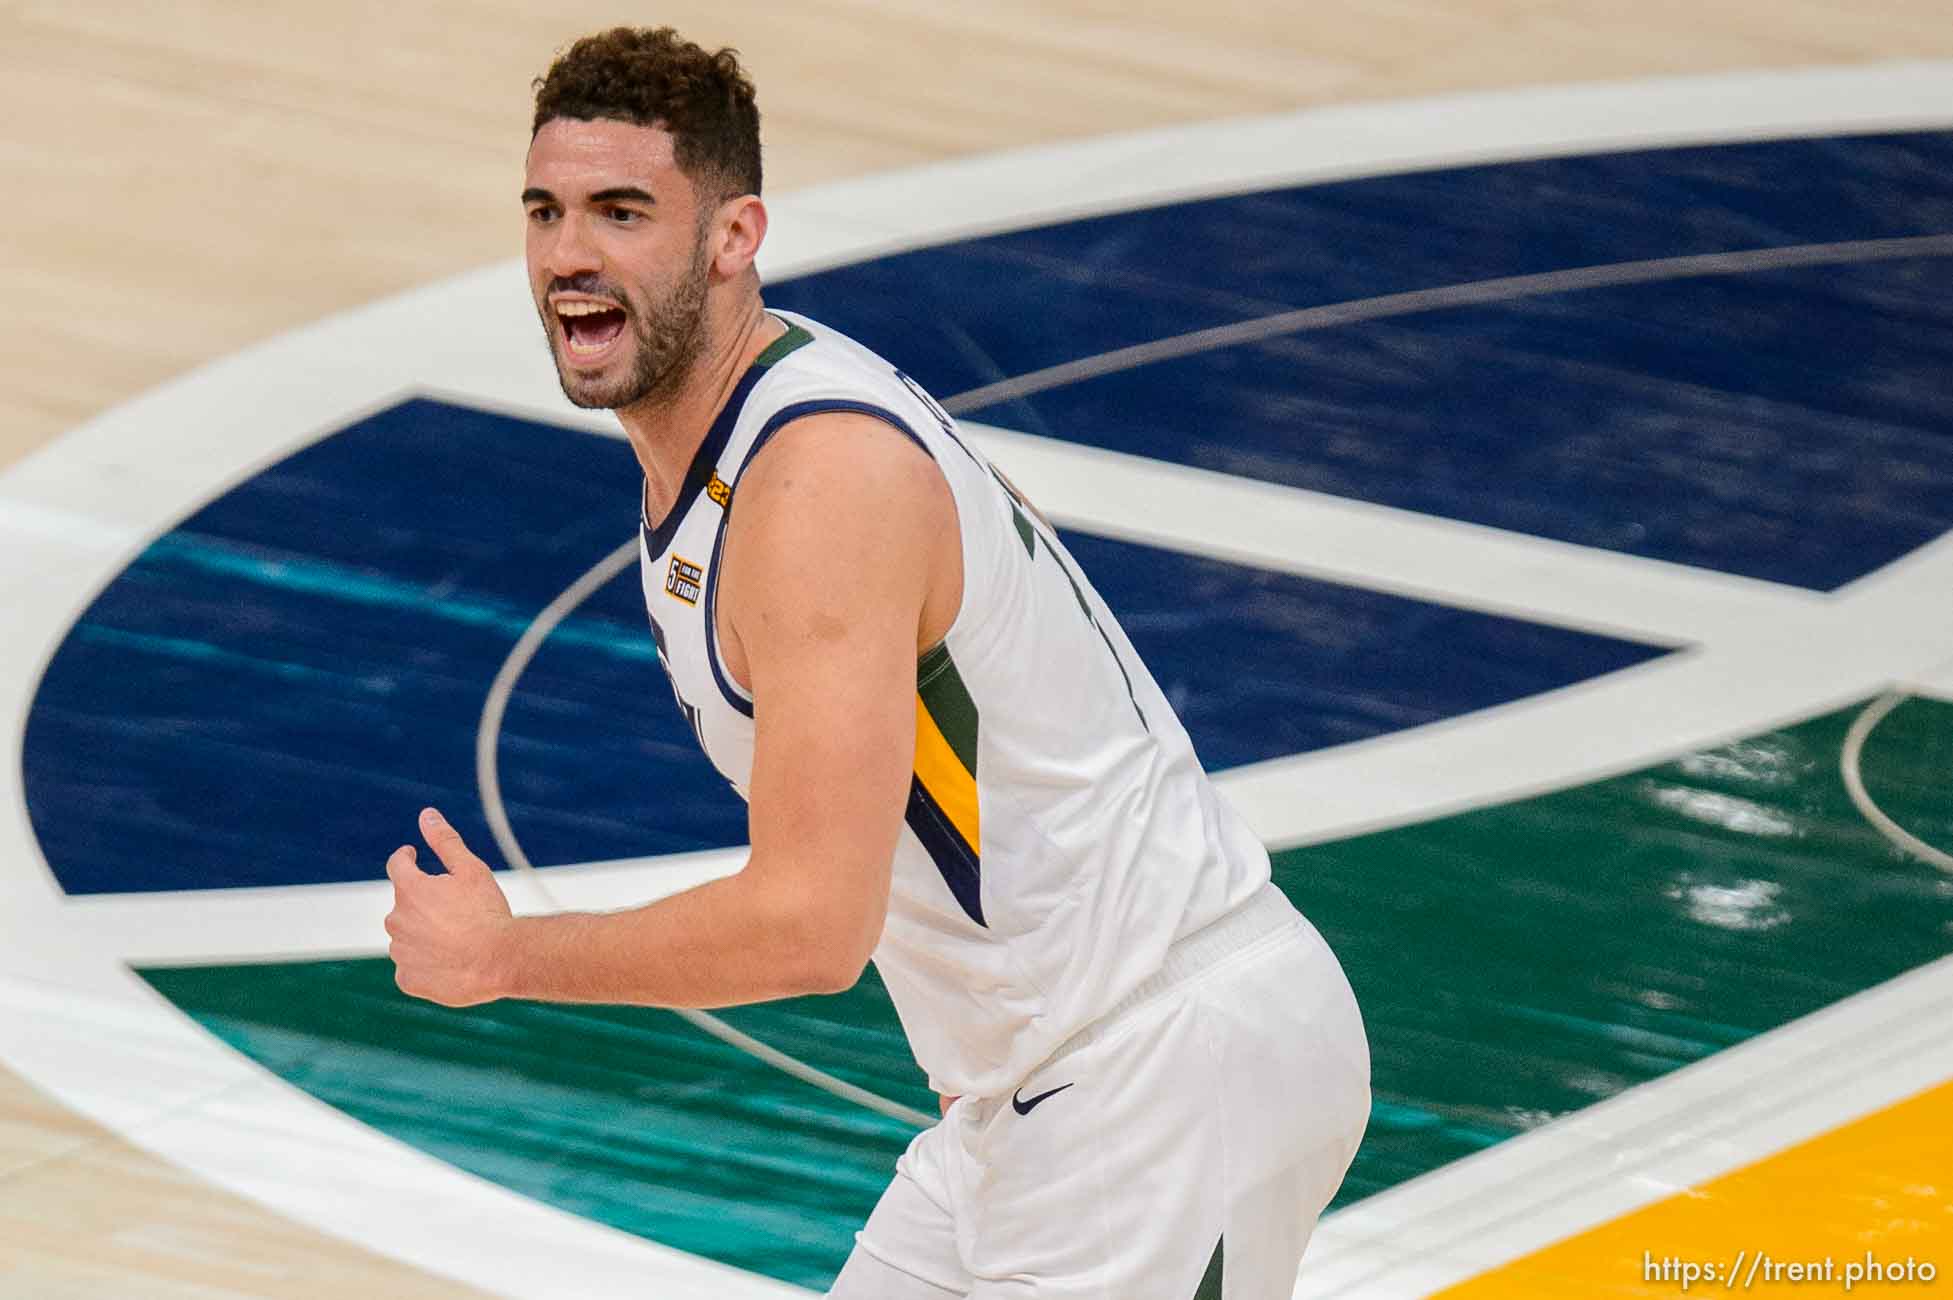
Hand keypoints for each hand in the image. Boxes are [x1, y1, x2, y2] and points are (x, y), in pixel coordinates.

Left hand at [383, 807, 513, 1006]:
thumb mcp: (471, 869)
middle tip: (455, 910)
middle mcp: (397, 919)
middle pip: (405, 905)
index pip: (397, 865)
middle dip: (424, 904)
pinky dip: (425, 963)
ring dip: (424, 934)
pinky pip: (411, 967)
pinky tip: (450, 962)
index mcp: (410, 889)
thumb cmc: (487, 912)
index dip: (405, 858)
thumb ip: (445, 841)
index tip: (412, 856)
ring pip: (407, 937)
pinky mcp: (407, 979)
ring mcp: (400, 952)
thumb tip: (426, 814)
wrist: (499, 960)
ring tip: (457, 940)